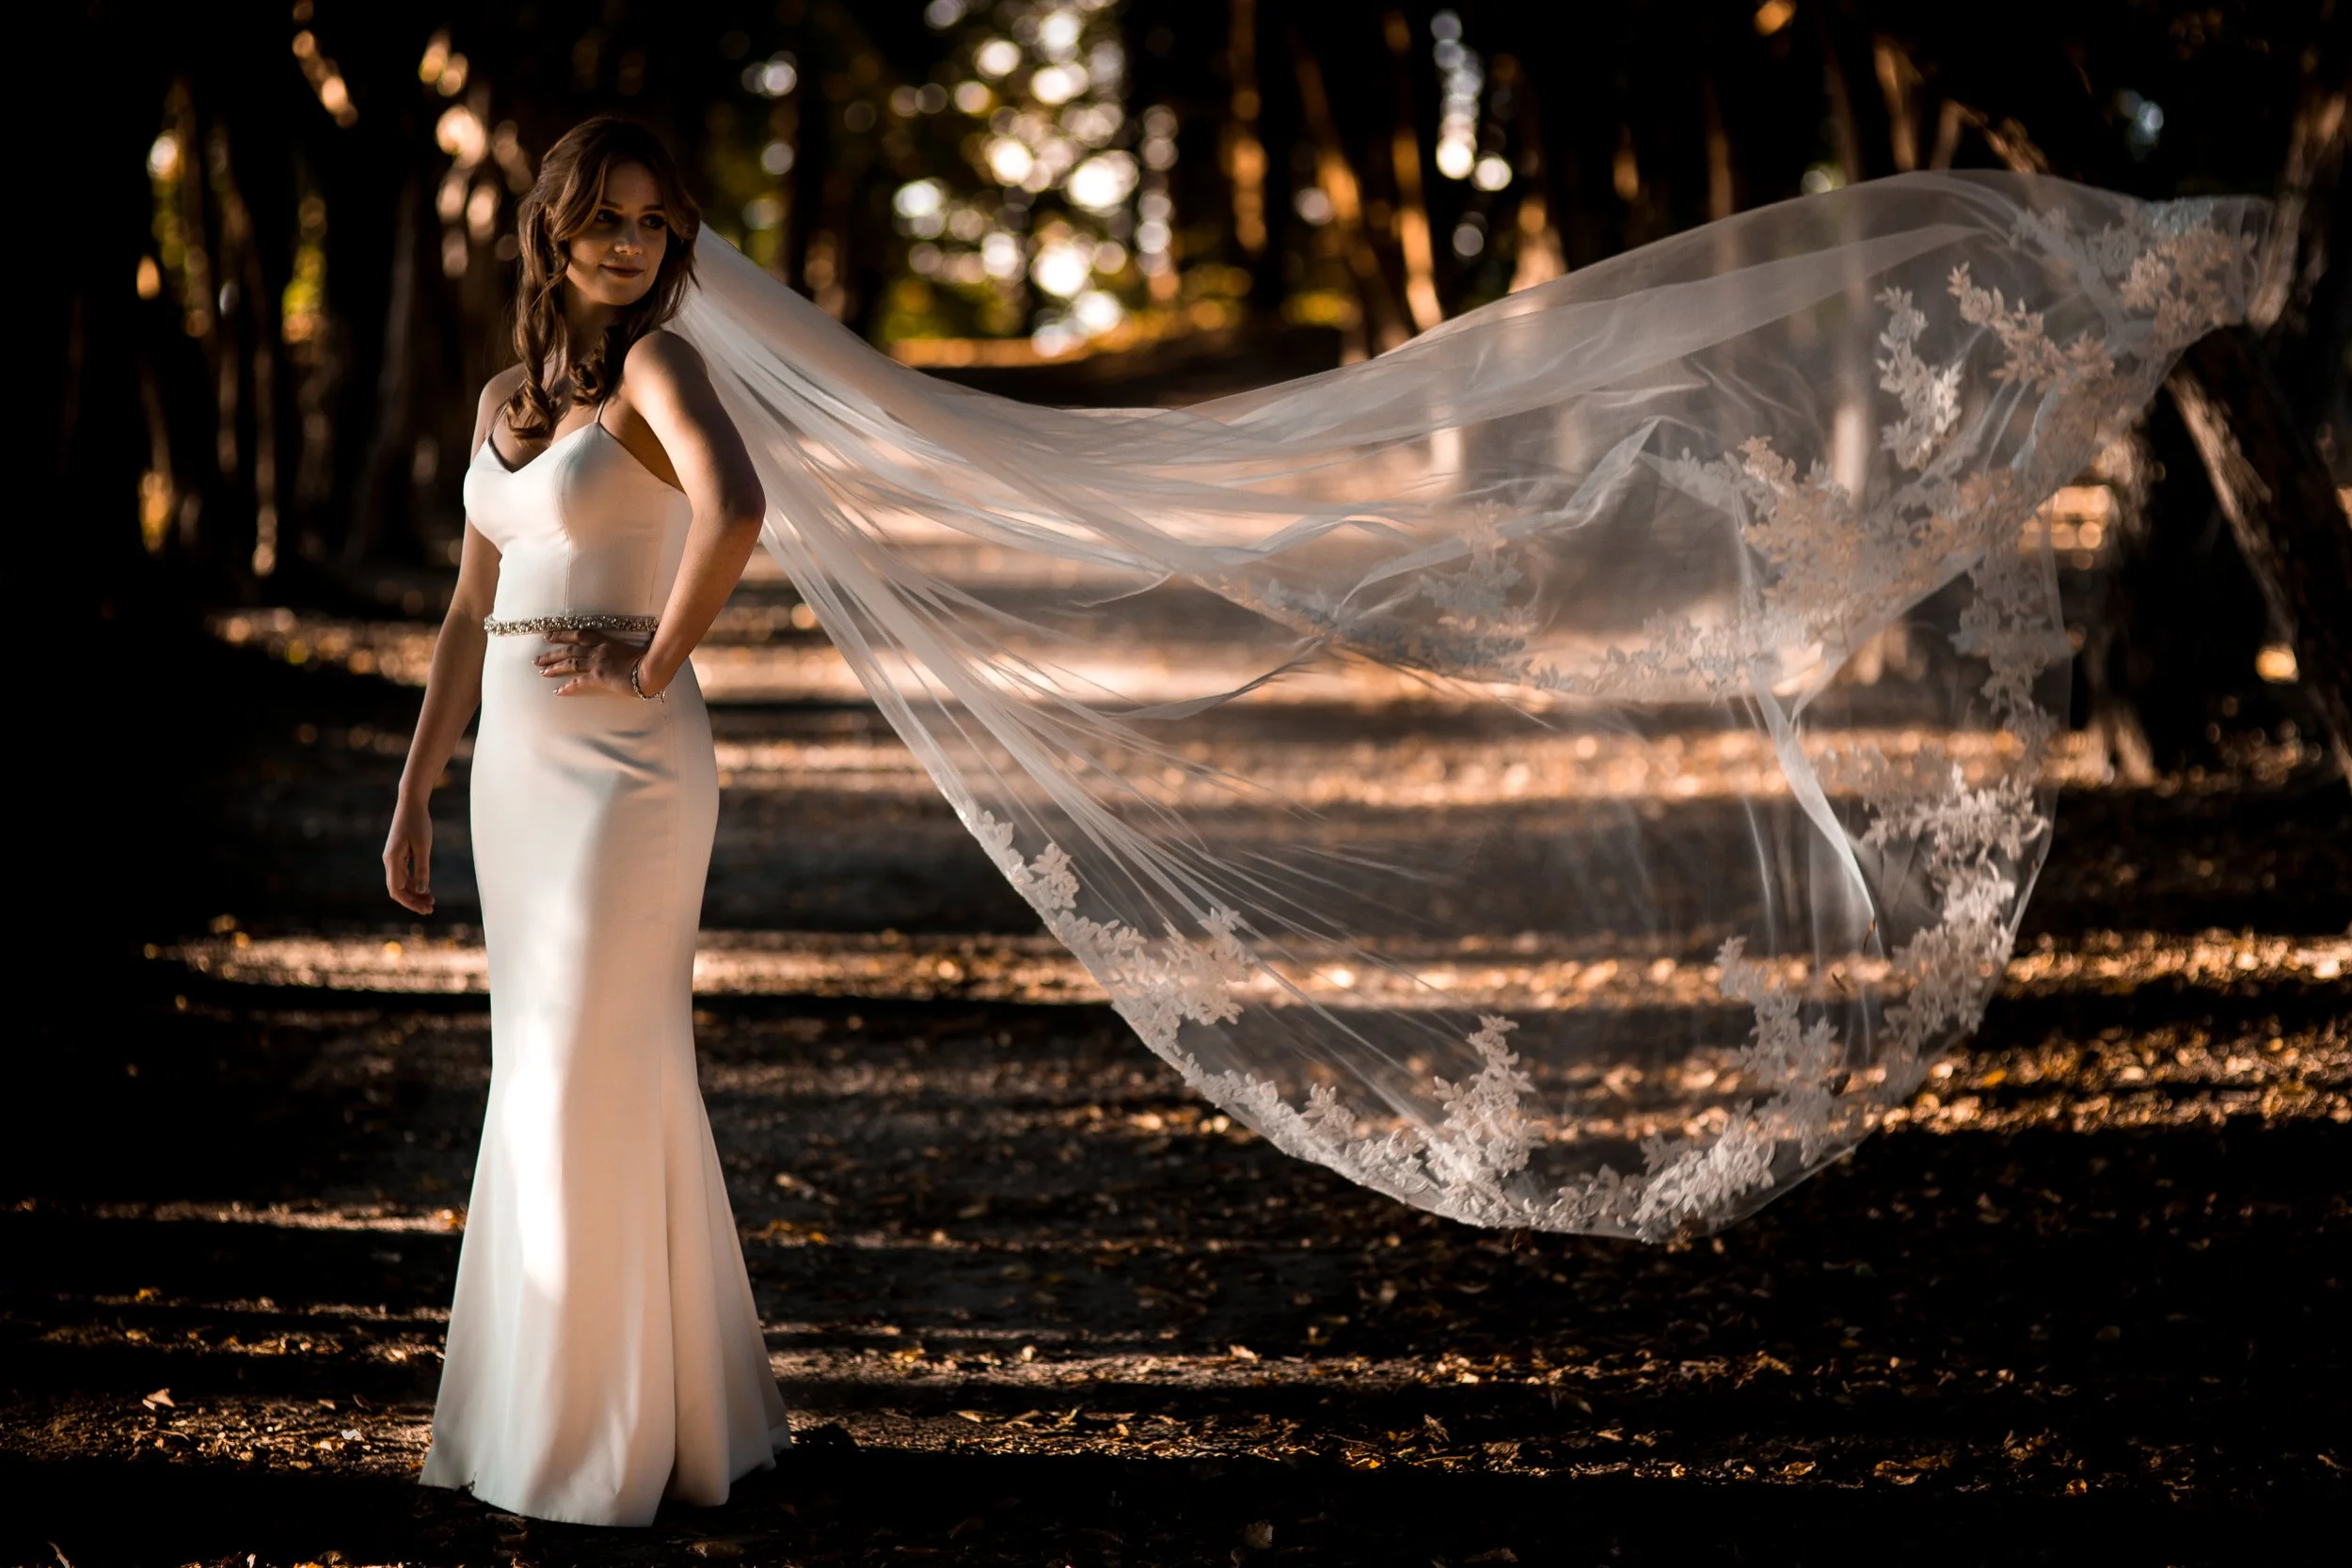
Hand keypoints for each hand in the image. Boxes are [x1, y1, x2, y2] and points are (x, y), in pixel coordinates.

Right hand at [384, 799, 434, 914]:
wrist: (411, 803)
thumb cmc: (418, 822)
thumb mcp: (423, 846)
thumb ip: (422, 869)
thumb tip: (422, 890)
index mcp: (392, 860)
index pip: (397, 890)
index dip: (410, 902)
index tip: (426, 909)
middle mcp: (389, 861)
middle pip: (397, 889)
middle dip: (413, 901)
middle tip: (431, 908)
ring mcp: (392, 858)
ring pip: (401, 883)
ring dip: (414, 893)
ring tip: (431, 901)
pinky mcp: (398, 854)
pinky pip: (403, 874)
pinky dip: (413, 883)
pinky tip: (425, 887)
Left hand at [536, 628, 661, 696]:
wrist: (652, 668)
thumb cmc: (649, 656)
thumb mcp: (635, 646)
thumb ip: (625, 647)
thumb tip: (624, 649)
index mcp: (605, 641)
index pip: (579, 634)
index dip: (562, 634)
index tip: (548, 635)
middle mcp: (597, 650)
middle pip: (569, 648)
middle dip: (551, 653)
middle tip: (537, 659)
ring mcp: (597, 663)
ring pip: (569, 662)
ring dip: (553, 667)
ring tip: (541, 671)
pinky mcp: (599, 677)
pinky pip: (579, 681)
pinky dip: (568, 686)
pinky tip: (558, 691)